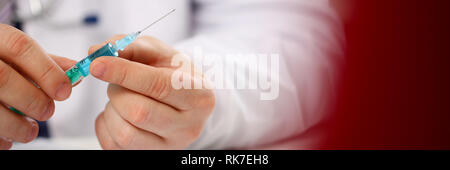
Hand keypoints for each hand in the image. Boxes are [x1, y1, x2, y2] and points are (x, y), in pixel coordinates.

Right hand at [0, 24, 74, 148]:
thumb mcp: (17, 55)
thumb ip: (46, 62)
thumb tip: (75, 70)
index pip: (21, 47)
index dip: (46, 71)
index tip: (64, 91)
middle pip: (3, 78)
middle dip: (33, 99)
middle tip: (47, 111)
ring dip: (16, 125)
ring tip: (30, 130)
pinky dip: (0, 137)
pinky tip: (8, 137)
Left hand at [89, 35, 214, 148]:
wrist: (182, 98)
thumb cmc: (172, 73)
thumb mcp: (160, 52)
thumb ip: (131, 47)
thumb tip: (97, 52)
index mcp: (199, 96)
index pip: (159, 86)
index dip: (125, 73)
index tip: (98, 64)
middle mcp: (190, 126)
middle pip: (140, 112)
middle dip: (117, 92)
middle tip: (117, 82)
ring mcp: (170, 146)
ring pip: (125, 133)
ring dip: (111, 110)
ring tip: (121, 97)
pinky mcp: (150, 156)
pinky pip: (114, 146)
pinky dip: (106, 125)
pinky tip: (118, 113)